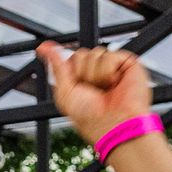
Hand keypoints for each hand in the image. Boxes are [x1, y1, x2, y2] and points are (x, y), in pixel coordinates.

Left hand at [37, 43, 153, 146]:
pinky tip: (114, 83)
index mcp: (80, 79)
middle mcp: (96, 72)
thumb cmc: (88, 115)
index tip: (64, 69)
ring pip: (95, 53)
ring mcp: (112, 67)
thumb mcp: (64, 91)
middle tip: (90, 89)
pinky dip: (108, 72)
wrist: (112, 123)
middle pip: (80, 54)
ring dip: (94, 75)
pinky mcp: (127, 64)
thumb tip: (43, 48)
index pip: (70, 59)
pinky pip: (110, 55)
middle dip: (81, 73)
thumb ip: (56, 66)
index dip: (67, 63)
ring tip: (104, 88)